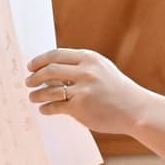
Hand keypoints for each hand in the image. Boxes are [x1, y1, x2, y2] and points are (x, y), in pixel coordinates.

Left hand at [25, 48, 151, 134]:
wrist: (136, 110)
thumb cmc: (119, 92)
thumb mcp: (103, 70)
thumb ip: (82, 67)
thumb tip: (54, 70)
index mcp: (90, 59)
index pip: (56, 54)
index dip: (40, 60)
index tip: (31, 66)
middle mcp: (86, 71)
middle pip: (49, 70)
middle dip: (34, 76)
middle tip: (28, 82)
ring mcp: (83, 90)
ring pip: (49, 89)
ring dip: (36, 94)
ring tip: (32, 97)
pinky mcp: (80, 107)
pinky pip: (55, 107)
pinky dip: (46, 108)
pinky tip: (44, 109)